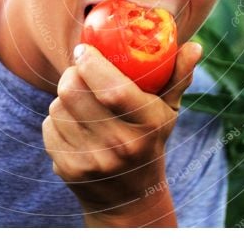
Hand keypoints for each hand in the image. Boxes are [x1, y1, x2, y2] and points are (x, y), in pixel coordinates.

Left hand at [42, 41, 202, 226]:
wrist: (130, 197)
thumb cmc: (150, 140)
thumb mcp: (167, 111)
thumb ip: (178, 77)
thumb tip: (194, 47)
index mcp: (147, 124)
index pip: (112, 89)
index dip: (91, 63)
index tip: (85, 50)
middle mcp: (120, 145)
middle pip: (73, 91)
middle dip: (72, 74)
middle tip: (80, 70)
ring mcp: (93, 160)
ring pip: (58, 107)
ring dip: (64, 97)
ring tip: (81, 101)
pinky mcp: (69, 170)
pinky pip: (50, 127)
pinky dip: (57, 120)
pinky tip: (74, 124)